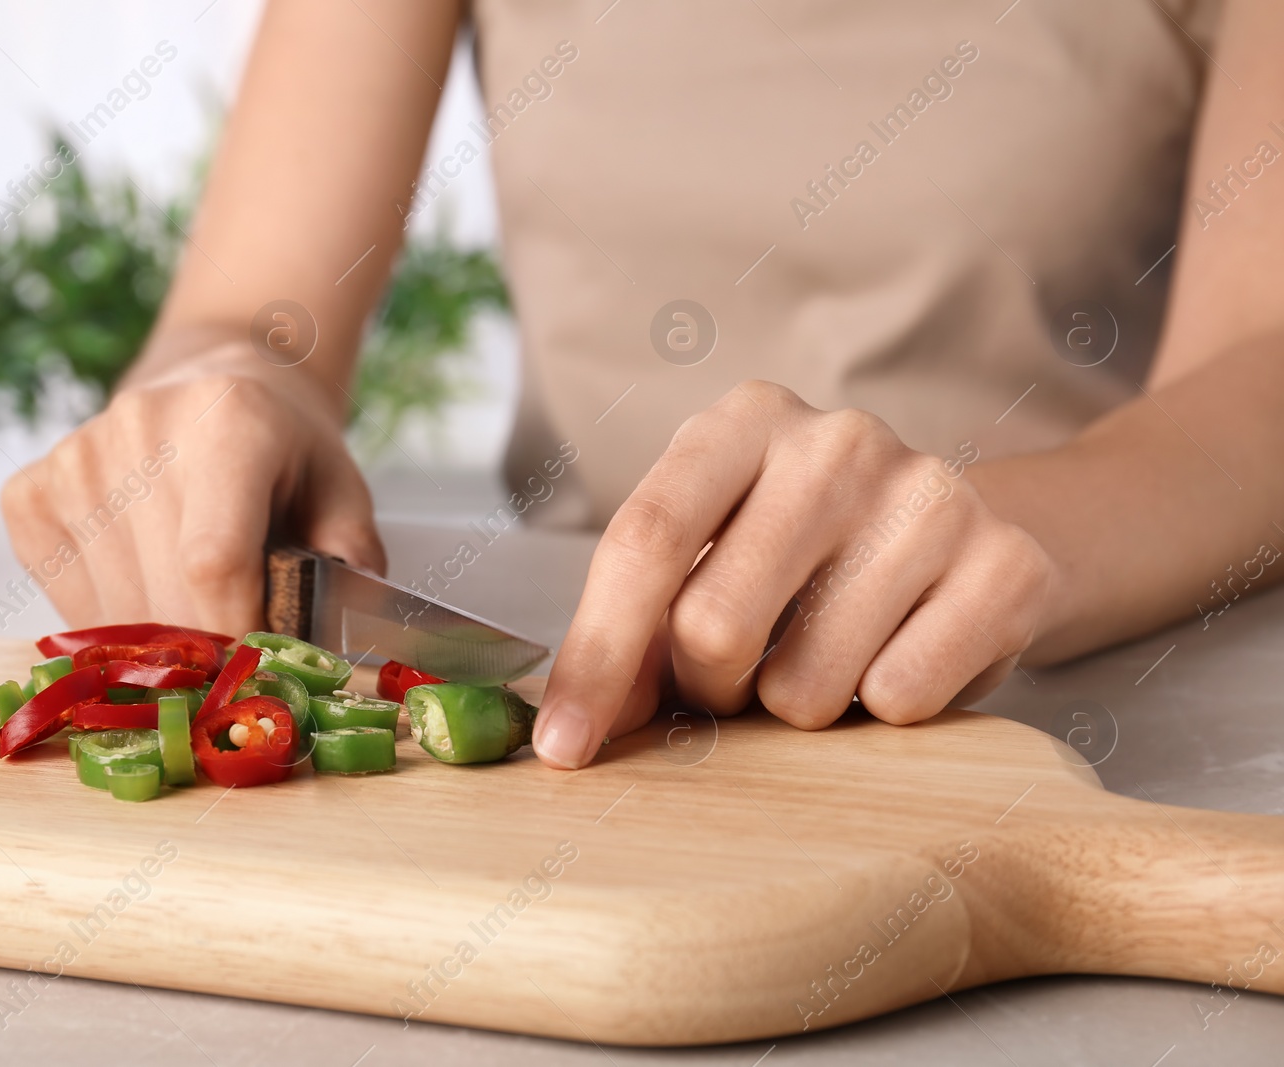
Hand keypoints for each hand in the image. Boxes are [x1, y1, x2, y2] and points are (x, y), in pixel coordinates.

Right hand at [0, 351, 384, 633]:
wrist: (212, 384)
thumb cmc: (283, 452)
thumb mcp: (342, 494)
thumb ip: (347, 563)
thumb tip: (322, 643)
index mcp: (230, 422)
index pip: (213, 562)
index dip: (236, 633)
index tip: (259, 666)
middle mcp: (139, 429)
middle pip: (160, 597)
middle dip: (204, 652)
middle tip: (235, 656)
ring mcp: (74, 460)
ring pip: (109, 611)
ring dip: (157, 643)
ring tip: (197, 613)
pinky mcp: (30, 492)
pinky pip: (66, 598)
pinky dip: (109, 622)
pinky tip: (147, 589)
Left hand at [532, 381, 1055, 768]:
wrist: (966, 534)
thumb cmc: (805, 555)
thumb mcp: (711, 556)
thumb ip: (635, 627)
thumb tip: (569, 730)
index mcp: (745, 422)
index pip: (644, 539)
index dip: (594, 655)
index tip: (564, 747)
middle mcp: (839, 441)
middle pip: (713, 624)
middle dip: (706, 688)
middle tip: (736, 678)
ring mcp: (931, 496)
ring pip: (804, 684)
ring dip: (796, 704)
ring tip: (826, 655)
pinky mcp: (1007, 566)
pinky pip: (898, 699)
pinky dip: (879, 710)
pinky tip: (897, 655)